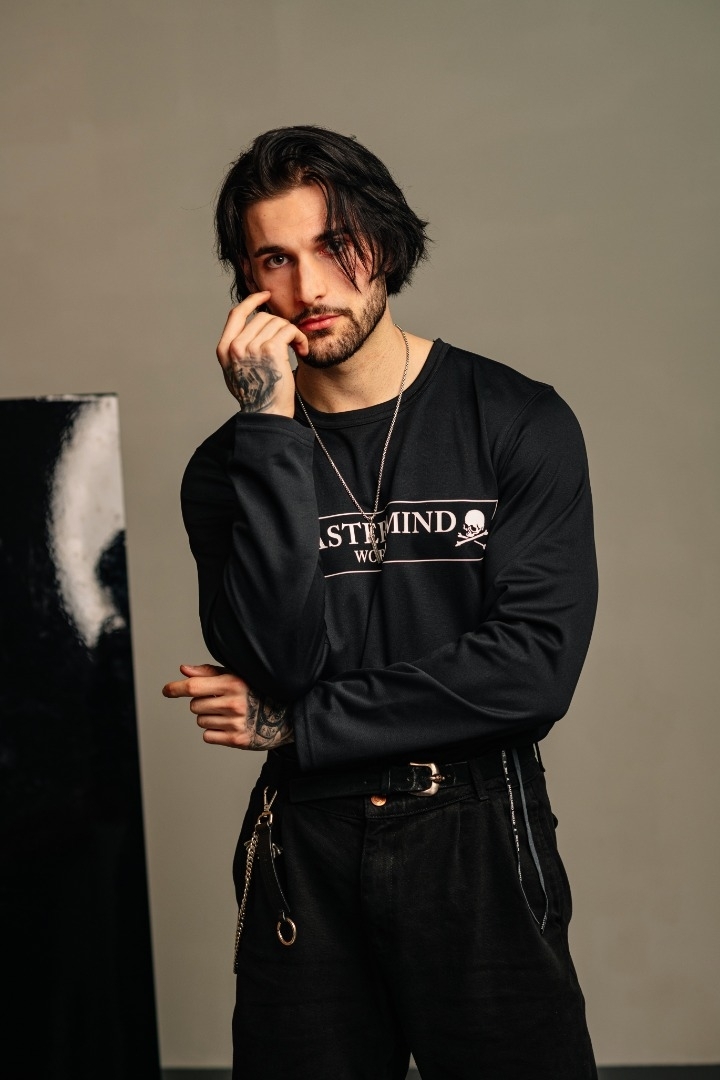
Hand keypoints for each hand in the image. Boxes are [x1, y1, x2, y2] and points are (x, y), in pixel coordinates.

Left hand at [162, 663, 293, 749]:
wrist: (286, 715)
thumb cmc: (258, 692)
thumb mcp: (237, 676)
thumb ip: (209, 673)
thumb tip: (183, 671)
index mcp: (233, 683)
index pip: (194, 687)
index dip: (176, 688)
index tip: (166, 690)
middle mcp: (234, 703)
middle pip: (194, 706)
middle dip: (202, 703)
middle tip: (221, 701)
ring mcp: (235, 723)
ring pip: (200, 721)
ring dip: (209, 717)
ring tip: (229, 713)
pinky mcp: (237, 740)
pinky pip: (208, 736)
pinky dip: (214, 732)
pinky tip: (230, 725)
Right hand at [216, 293, 308, 416]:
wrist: (268, 414)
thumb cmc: (259, 396)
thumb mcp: (237, 371)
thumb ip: (239, 349)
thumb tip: (252, 325)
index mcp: (224, 350)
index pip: (236, 313)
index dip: (252, 300)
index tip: (266, 296)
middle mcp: (235, 346)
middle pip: (262, 317)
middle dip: (280, 326)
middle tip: (290, 342)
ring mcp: (252, 347)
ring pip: (278, 322)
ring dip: (292, 333)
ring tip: (297, 349)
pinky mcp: (271, 350)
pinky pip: (289, 330)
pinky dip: (300, 338)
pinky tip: (302, 351)